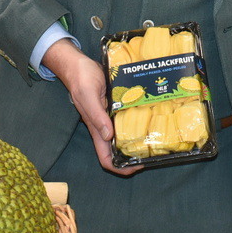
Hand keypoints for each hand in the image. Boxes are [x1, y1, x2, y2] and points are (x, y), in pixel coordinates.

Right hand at [44, 39, 140, 176]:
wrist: (78, 64)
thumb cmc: (81, 79)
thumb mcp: (89, 95)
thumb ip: (97, 116)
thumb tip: (108, 136)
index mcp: (96, 129)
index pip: (106, 158)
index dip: (120, 167)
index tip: (137, 166)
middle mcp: (103, 126)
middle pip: (116, 150)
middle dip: (132, 156)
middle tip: (151, 153)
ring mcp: (108, 117)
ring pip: (122, 136)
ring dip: (135, 140)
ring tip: (153, 138)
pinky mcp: (113, 107)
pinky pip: (124, 120)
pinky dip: (135, 122)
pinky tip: (147, 118)